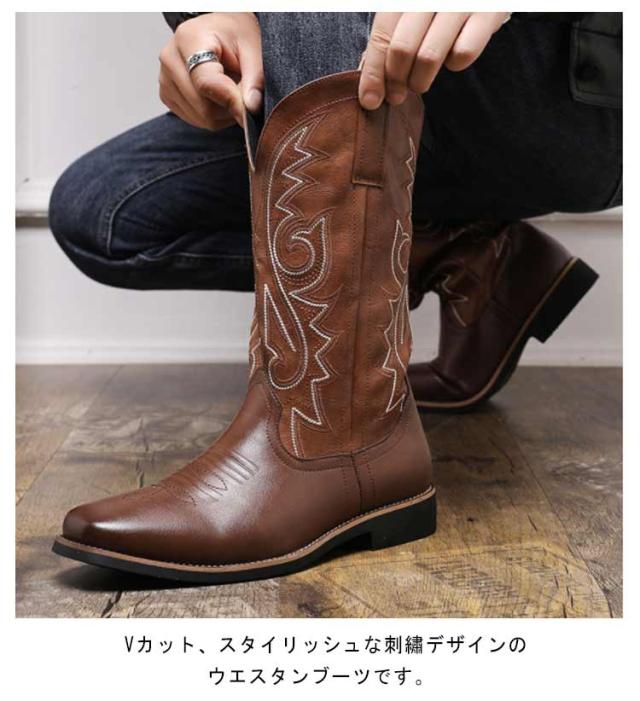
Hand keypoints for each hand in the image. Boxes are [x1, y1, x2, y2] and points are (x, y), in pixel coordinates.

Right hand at [158, 12, 262, 129]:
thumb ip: (254, 78)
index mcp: (189, 39)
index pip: (206, 83)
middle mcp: (170, 59)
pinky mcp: (166, 95)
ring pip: (202, 118)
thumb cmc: (234, 35)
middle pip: (204, 107)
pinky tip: (218, 97)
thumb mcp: (253, 48)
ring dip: (224, 113)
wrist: (217, 32)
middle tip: (243, 90)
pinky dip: (214, 116)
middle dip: (230, 107)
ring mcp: (165, 79)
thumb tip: (252, 107)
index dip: (231, 100)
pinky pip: (196, 120)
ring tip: (230, 89)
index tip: (251, 107)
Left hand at [359, 12, 509, 108]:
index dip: (373, 73)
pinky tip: (452, 57)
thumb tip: (370, 83)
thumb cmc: (438, 7)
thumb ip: (390, 38)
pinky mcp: (488, 13)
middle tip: (397, 95)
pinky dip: (455, 64)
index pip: (381, 36)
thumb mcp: (411, 13)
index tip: (370, 100)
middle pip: (401, 49)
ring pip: (429, 56)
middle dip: (395, 81)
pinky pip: (463, 53)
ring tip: (419, 83)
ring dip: (420, 81)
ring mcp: (460, 2)